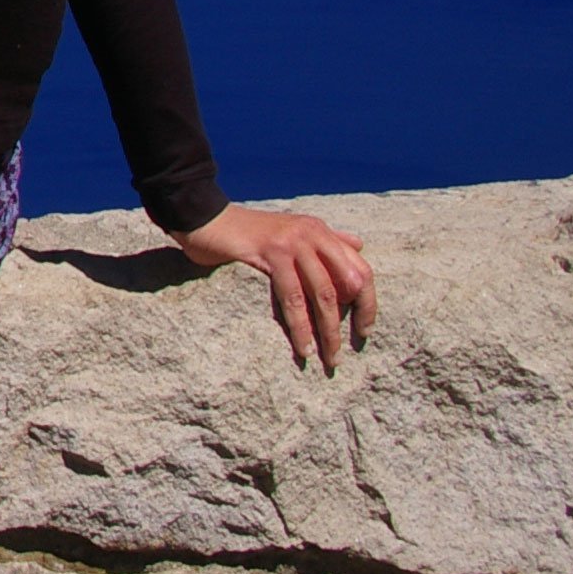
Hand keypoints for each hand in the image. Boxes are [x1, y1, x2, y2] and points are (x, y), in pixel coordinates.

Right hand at [174, 204, 377, 368]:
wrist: (204, 216)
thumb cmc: (244, 231)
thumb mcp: (290, 231)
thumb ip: (325, 238)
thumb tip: (359, 245)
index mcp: (319, 231)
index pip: (360, 269)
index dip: (368, 303)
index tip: (364, 330)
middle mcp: (312, 234)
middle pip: (349, 282)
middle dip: (351, 321)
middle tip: (344, 352)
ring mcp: (292, 242)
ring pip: (322, 293)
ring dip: (327, 331)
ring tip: (327, 357)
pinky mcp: (271, 253)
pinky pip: (293, 296)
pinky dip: (300, 326)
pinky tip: (302, 345)